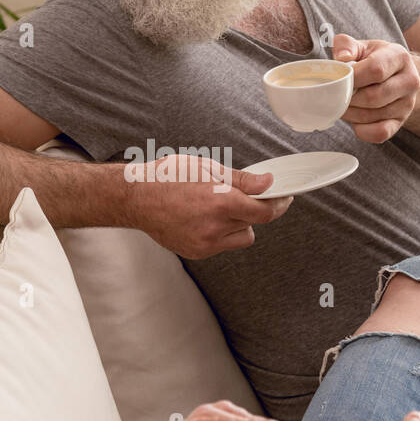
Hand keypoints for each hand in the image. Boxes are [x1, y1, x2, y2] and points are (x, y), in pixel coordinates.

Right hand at [127, 153, 293, 258]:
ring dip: (238, 225)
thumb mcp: (208, 168)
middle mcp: (215, 227)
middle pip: (254, 224)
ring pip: (240, 238)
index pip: (264, 212)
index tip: (283, 199)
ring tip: (216, 208)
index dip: (278, 205)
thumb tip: (268, 183)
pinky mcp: (196, 252)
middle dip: (252, 211)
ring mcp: (205, 244)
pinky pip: (222, 245)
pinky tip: (201, 219)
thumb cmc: (168, 177)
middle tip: (239, 197)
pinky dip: (220, 233)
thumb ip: (243, 180)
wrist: (136, 198)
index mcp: (221, 202)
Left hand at [332, 33, 419, 142]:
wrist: (394, 75)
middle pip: (374, 97)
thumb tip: (342, 58)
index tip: (338, 79)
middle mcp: (409, 81)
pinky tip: (355, 120)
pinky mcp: (400, 122)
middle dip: (349, 99)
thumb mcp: (361, 47)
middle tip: (336, 96)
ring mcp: (407, 104)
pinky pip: (380, 133)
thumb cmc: (373, 60)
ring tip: (343, 105)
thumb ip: (346, 45)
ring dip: (351, 114)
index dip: (352, 77)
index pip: (376, 70)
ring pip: (373, 116)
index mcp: (399, 57)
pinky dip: (362, 130)